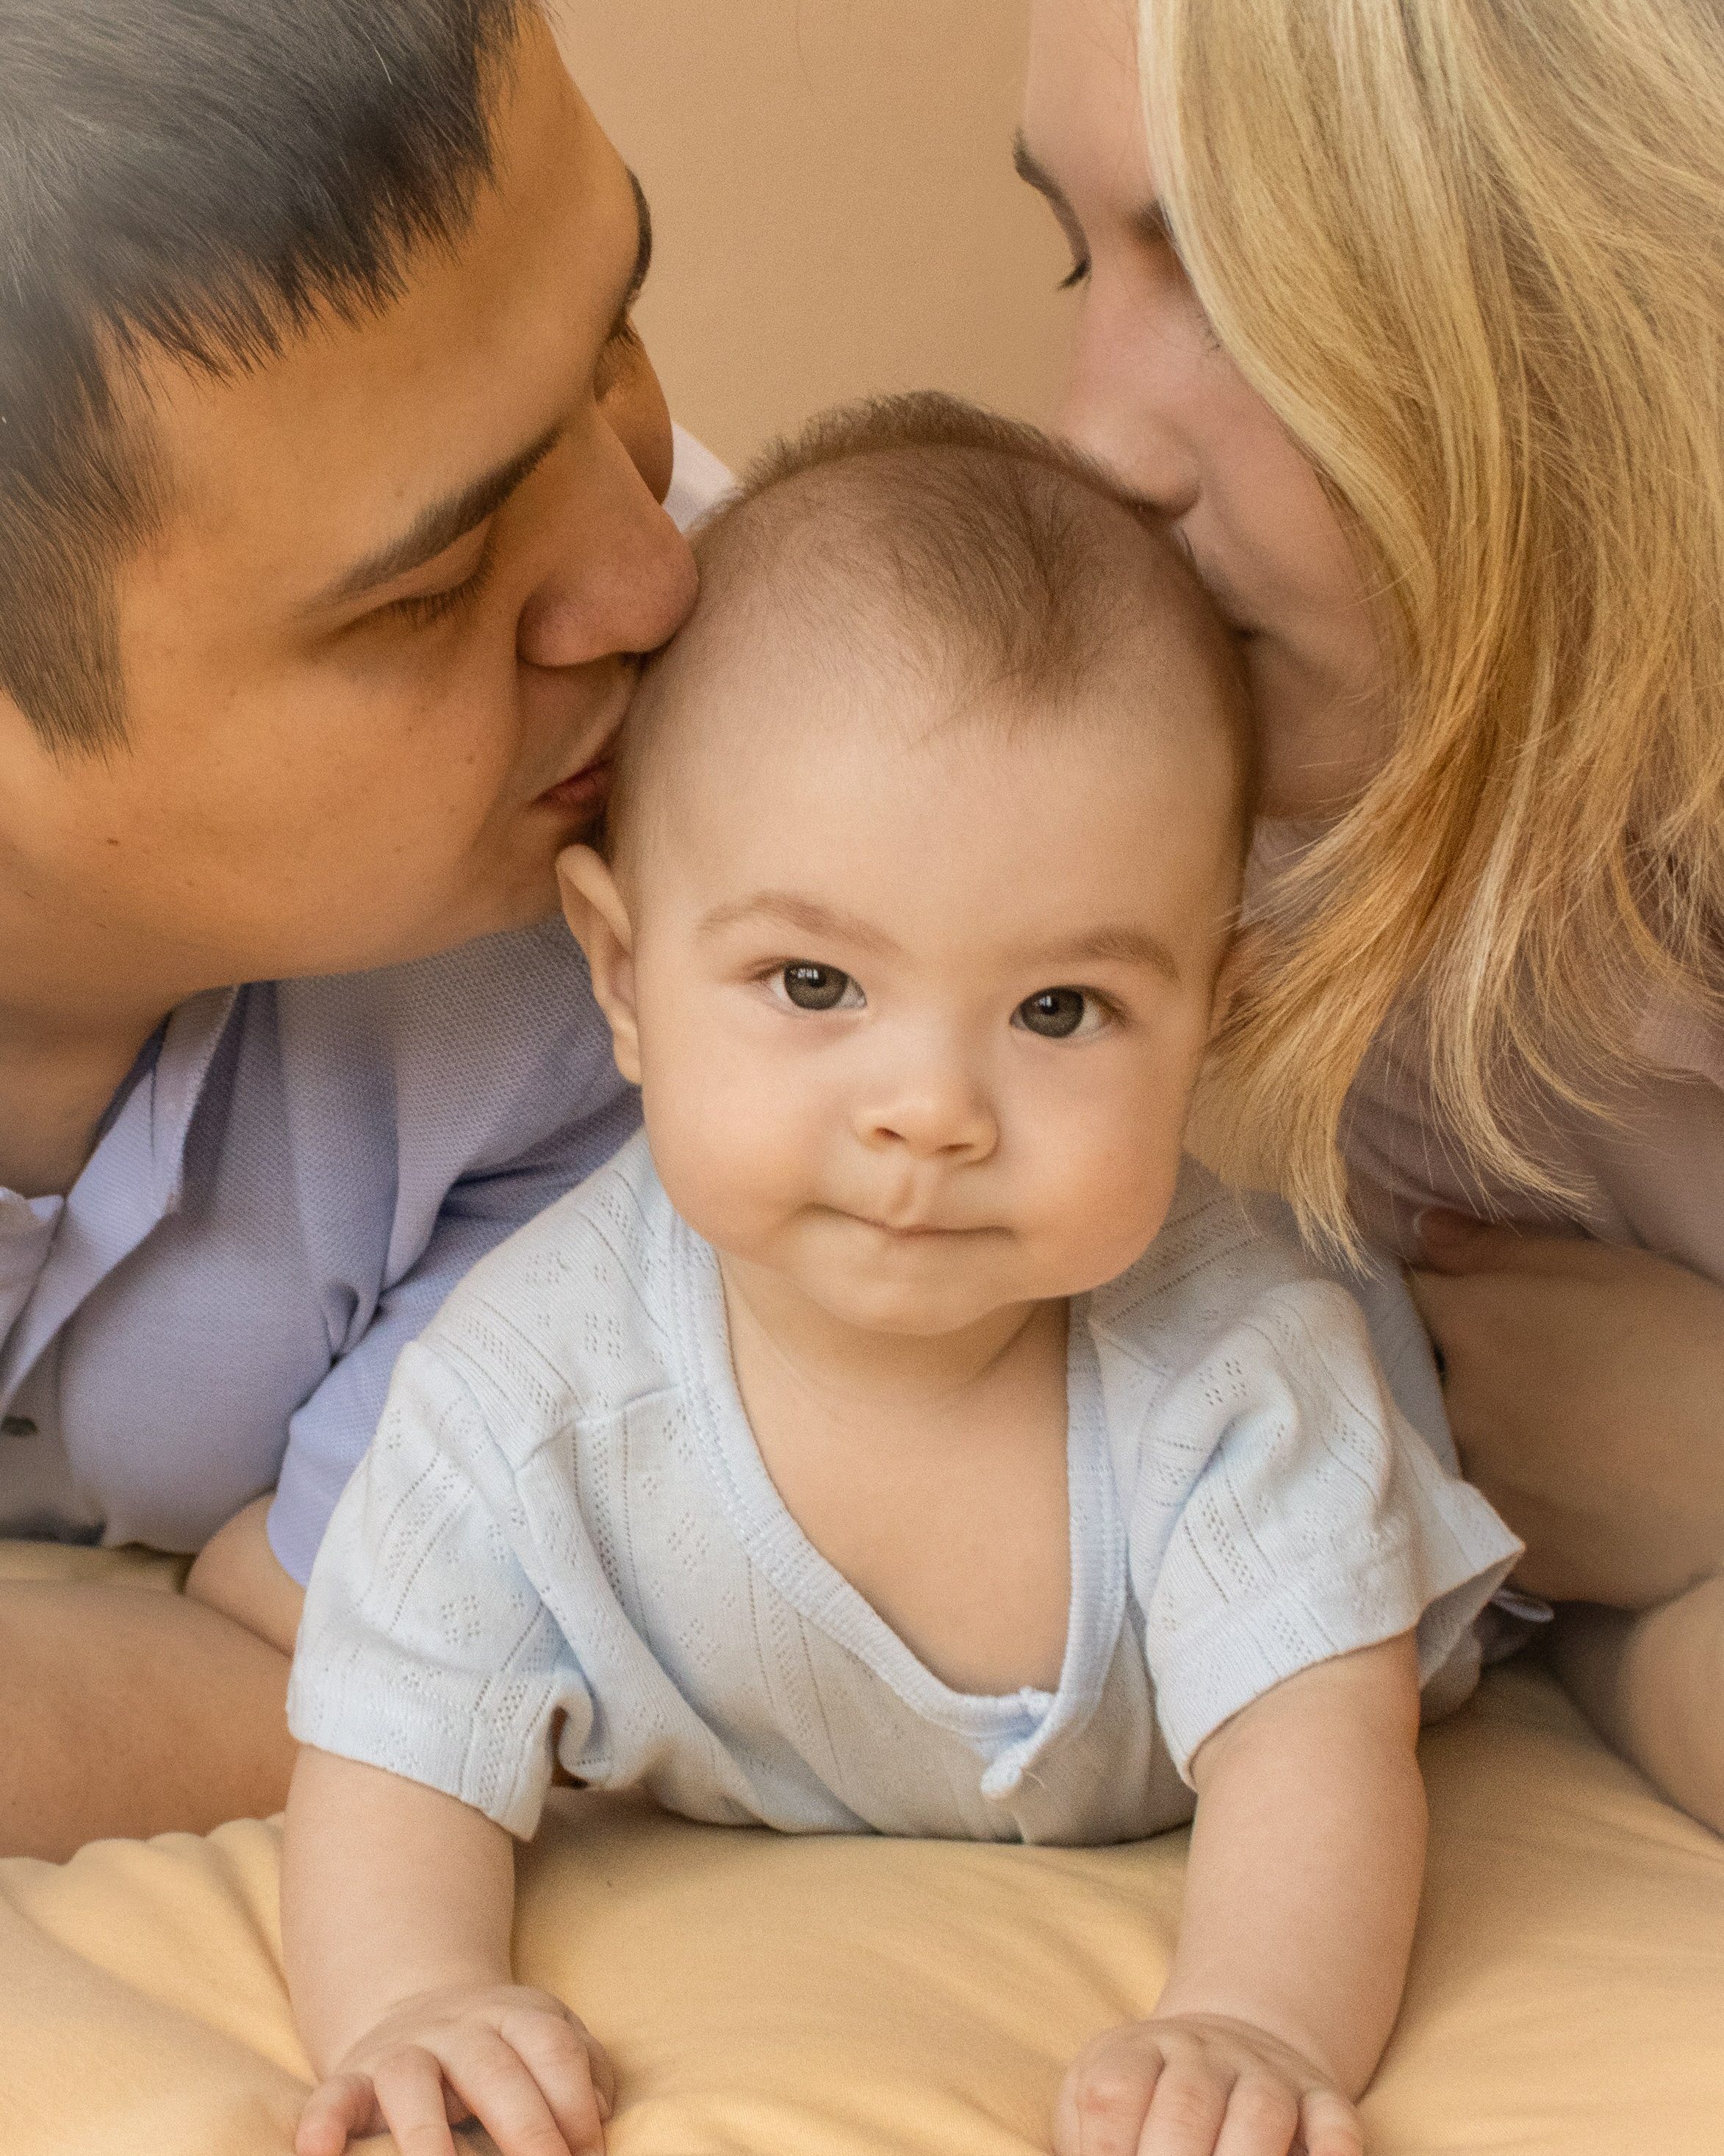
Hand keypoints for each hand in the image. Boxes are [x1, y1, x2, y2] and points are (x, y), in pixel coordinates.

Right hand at [295, 1982, 614, 2155]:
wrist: (417, 2008)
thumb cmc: (505, 2049)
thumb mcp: (550, 2043)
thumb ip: (584, 2073)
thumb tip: (598, 2118)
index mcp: (518, 2017)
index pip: (553, 2050)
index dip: (576, 2103)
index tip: (592, 2154)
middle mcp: (460, 2031)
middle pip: (496, 2071)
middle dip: (526, 2128)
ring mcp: (404, 2053)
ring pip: (413, 2083)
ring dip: (429, 2134)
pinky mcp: (354, 2080)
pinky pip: (333, 2097)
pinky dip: (323, 2122)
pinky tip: (316, 2153)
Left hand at [1054, 2013, 1360, 2155]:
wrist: (1232, 2042)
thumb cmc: (1148, 2097)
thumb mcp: (1095, 2100)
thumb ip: (1088, 2138)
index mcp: (1138, 2050)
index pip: (1113, 2092)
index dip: (1107, 2150)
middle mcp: (1203, 2052)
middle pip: (1186, 2102)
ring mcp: (1267, 2072)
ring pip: (1260, 2110)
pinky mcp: (1321, 2098)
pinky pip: (1335, 2121)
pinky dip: (1333, 2154)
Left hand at [1409, 1217, 1723, 1605]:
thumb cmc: (1691, 1349)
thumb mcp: (1607, 1271)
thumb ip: (1498, 1250)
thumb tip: (1420, 1229)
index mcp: (1471, 1327)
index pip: (1404, 1300)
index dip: (1421, 1300)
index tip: (1445, 1306)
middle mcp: (1455, 1409)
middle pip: (1411, 1383)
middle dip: (1438, 1375)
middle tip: (1507, 1377)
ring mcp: (1481, 1489)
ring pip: (1444, 1456)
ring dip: (1470, 1444)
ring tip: (1539, 1440)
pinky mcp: (1516, 1557)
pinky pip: (1490, 1522)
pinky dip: (1511, 1505)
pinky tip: (1560, 1493)